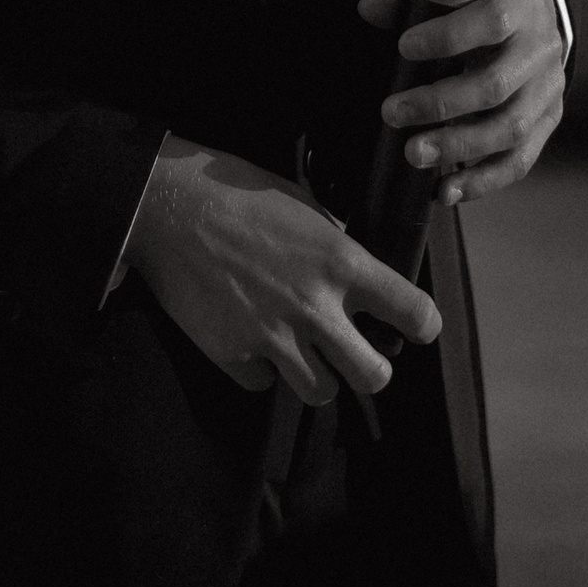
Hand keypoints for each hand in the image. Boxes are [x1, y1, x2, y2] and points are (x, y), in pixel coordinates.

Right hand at [122, 135, 440, 404]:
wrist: (166, 204)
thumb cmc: (236, 193)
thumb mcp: (302, 205)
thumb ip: (336, 245)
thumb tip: (357, 273)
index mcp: (340, 261)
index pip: (415, 313)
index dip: (420, 324)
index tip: (412, 326)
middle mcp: (314, 306)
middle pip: (375, 377)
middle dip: (369, 366)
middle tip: (353, 350)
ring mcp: (273, 335)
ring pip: (321, 393)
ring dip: (315, 373)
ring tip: (298, 347)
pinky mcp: (233, 353)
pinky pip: (263, 383)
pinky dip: (260, 367)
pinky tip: (249, 336)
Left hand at [357, 0, 564, 207]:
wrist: (537, 10)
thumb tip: (369, 9)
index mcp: (520, 4)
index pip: (492, 21)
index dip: (448, 37)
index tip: (403, 49)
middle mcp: (540, 50)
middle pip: (495, 86)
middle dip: (439, 105)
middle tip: (391, 113)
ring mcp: (548, 91)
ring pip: (509, 129)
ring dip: (457, 147)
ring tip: (413, 154)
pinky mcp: (547, 122)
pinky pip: (519, 160)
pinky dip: (482, 180)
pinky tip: (447, 190)